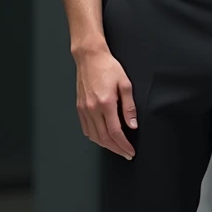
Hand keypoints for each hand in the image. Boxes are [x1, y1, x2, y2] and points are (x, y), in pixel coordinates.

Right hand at [74, 46, 136, 160]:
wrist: (90, 57)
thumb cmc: (108, 67)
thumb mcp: (125, 84)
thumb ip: (129, 106)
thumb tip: (132, 125)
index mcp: (105, 103)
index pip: (115, 132)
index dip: (123, 145)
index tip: (130, 151)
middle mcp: (92, 108)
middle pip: (104, 138)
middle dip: (116, 149)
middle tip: (126, 153)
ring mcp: (84, 109)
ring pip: (94, 136)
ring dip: (106, 145)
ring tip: (116, 148)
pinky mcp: (79, 107)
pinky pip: (86, 128)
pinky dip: (95, 137)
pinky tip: (102, 138)